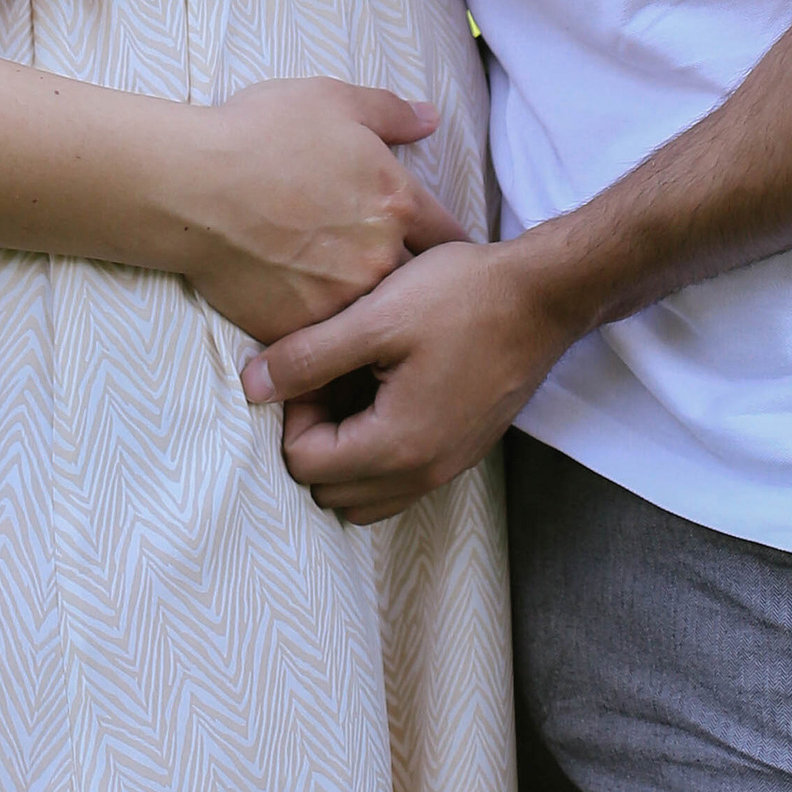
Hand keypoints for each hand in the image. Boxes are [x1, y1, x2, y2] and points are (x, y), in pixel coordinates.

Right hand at [172, 78, 468, 345]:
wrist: (192, 186)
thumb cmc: (259, 134)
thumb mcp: (331, 101)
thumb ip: (390, 112)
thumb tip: (431, 120)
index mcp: (396, 202)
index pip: (447, 235)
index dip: (448, 243)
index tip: (451, 259)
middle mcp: (380, 257)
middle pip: (416, 282)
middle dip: (415, 283)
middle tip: (411, 289)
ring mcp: (341, 299)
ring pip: (372, 313)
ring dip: (370, 308)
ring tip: (360, 308)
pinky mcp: (300, 328)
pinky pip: (324, 335)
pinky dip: (322, 326)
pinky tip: (309, 314)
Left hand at [238, 229, 573, 521]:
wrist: (540, 298)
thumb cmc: (459, 298)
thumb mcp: (376, 317)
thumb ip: (308, 356)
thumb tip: (251, 386)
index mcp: (397, 445)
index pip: (305, 465)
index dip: (293, 410)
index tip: (312, 361)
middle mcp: (423, 473)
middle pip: (330, 489)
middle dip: (314, 435)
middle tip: (327, 372)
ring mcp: (446, 467)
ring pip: (365, 493)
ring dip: (343, 448)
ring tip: (352, 382)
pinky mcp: (460, 451)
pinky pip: (398, 478)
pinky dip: (377, 449)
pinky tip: (384, 388)